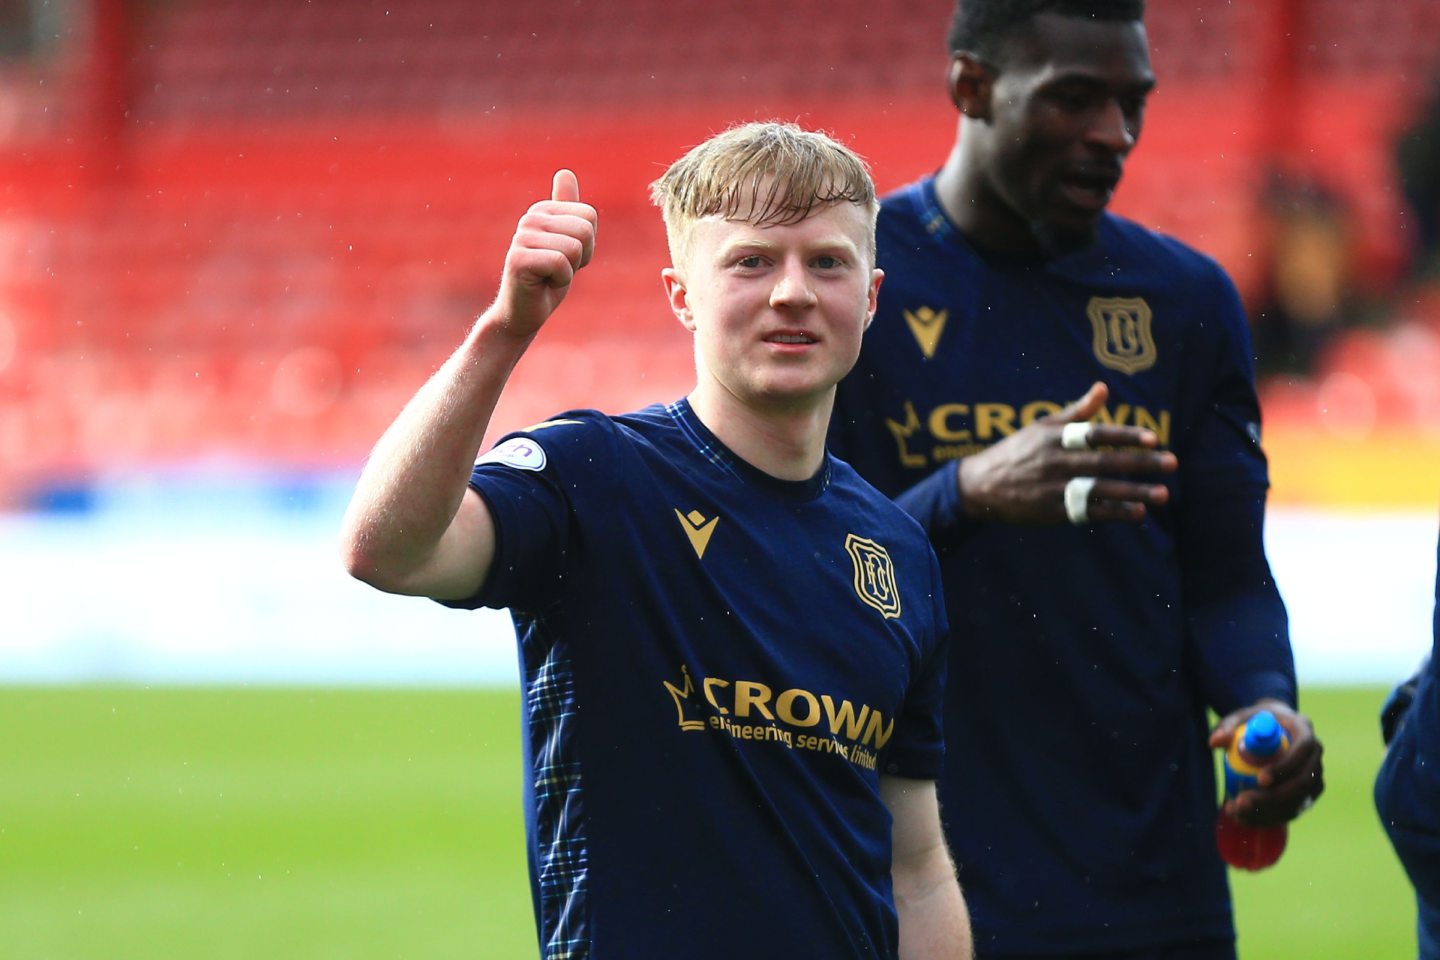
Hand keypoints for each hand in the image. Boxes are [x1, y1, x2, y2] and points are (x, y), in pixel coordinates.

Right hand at [490, 168, 597, 338]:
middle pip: (585, 230)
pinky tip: (543, 284)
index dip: (588, 244)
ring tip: (549, 276)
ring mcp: (521, 237)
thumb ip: (568, 209)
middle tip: (559, 269)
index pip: (589, 216)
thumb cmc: (548, 279)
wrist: (524, 312)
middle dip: (581, 257)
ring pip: (574, 248)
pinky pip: (561, 264)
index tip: (567, 257)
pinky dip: (560, 280)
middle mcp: (529, 218)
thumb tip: (565, 172)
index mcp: (542, 209)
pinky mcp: (518, 259)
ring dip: (570, 271)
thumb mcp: (566, 241)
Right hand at [956, 381, 1176, 523]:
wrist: (981, 487)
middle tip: (1171, 463)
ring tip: (1163, 494)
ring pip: (1101, 489)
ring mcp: (1055, 488)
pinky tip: (1138, 513)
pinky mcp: (1054, 512)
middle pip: (1105, 462)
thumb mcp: (1041, 427)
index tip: (1152, 438)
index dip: (1124, 436)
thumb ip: (1076, 411)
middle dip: (1140, 464)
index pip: (1095, 434)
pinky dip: (1115, 513)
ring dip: (1134, 492)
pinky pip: (1090, 512)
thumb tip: (1103, 387)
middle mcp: (1056, 462)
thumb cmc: (1016, 452)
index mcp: (1055, 437)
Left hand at [1209, 699, 1324, 826]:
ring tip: (1236, 812)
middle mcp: (1315, 757)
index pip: (1303, 751)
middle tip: (1241, 802)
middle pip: (1302, 783)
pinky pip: (1292, 810)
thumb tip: (1213, 742)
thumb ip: (1227, 726)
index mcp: (1304, 731)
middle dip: (1272, 798)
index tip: (1259, 779)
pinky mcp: (1307, 795)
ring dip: (1268, 812)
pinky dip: (1269, 818)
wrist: (1273, 730)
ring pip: (1298, 802)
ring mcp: (1314, 778)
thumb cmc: (1256, 721)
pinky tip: (1245, 818)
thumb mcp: (1241, 717)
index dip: (1284, 768)